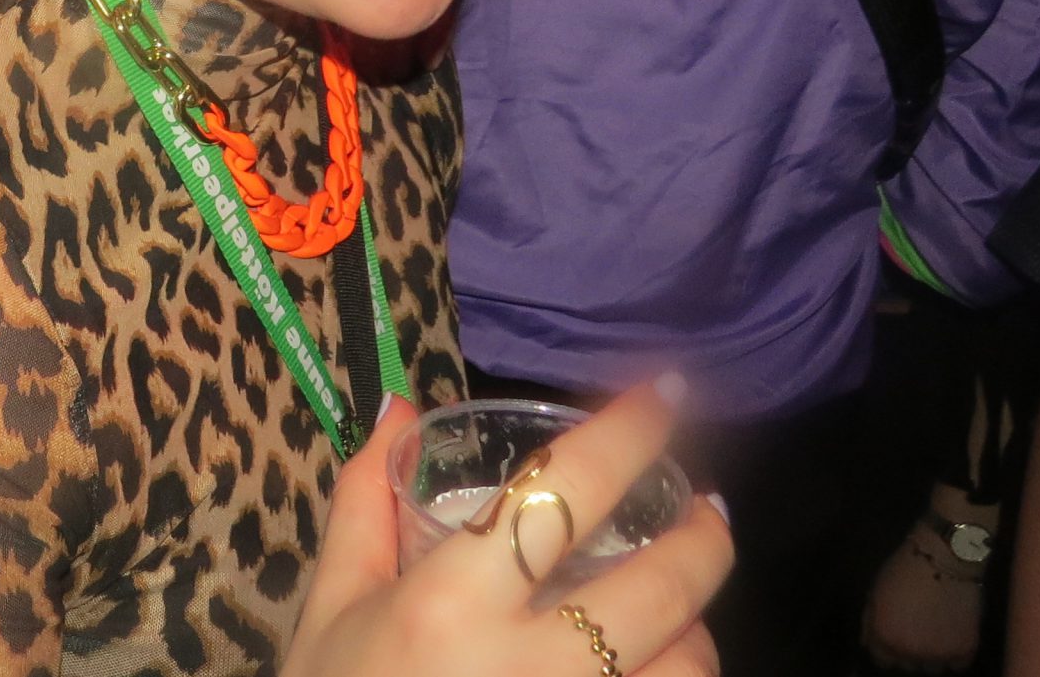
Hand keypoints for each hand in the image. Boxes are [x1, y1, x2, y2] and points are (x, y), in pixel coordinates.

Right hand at [285, 383, 730, 676]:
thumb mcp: (332, 605)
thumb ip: (364, 502)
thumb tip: (400, 406)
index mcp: (451, 602)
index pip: (565, 492)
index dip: (630, 433)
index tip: (667, 391)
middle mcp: (526, 665)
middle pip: (659, 591)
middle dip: (704, 539)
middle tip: (707, 509)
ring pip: (684, 669)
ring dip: (696, 628)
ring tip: (681, 607)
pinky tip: (659, 663)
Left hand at [862, 523, 985, 671]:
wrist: (944, 558)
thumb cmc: (904, 571)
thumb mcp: (876, 593)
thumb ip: (870, 622)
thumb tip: (869, 643)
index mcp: (886, 638)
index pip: (883, 661)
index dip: (888, 649)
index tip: (896, 637)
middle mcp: (909, 652)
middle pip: (907, 666)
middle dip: (909, 651)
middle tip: (917, 632)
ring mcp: (938, 655)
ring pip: (932, 668)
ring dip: (932, 655)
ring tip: (935, 633)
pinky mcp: (964, 651)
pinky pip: (957, 663)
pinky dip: (955, 653)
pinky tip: (953, 633)